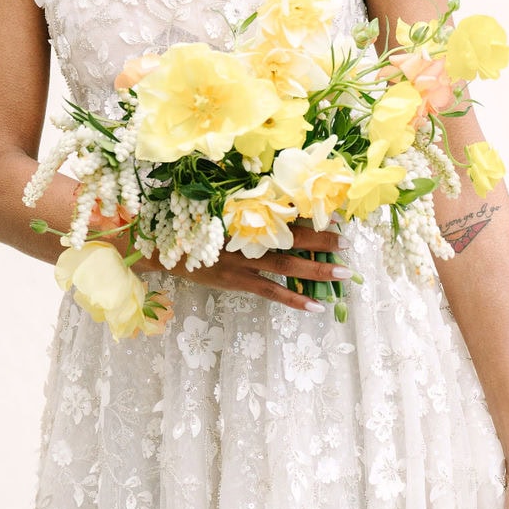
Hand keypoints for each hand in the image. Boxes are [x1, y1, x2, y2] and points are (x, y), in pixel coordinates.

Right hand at [134, 221, 345, 314]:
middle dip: (322, 241)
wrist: (161, 247)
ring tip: (342, 273)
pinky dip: (294, 299)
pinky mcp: (237, 281)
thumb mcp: (218, 208)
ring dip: (316, 270)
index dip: (310, 215)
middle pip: (291, 239)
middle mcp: (247, 236)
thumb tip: (277, 203)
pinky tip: (316, 306)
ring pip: (287, 266)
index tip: (334, 213)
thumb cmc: (192, 225)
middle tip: (348, 243)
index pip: (284, 213)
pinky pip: (271, 293)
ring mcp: (242, 261)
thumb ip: (245, 207)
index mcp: (245, 214)